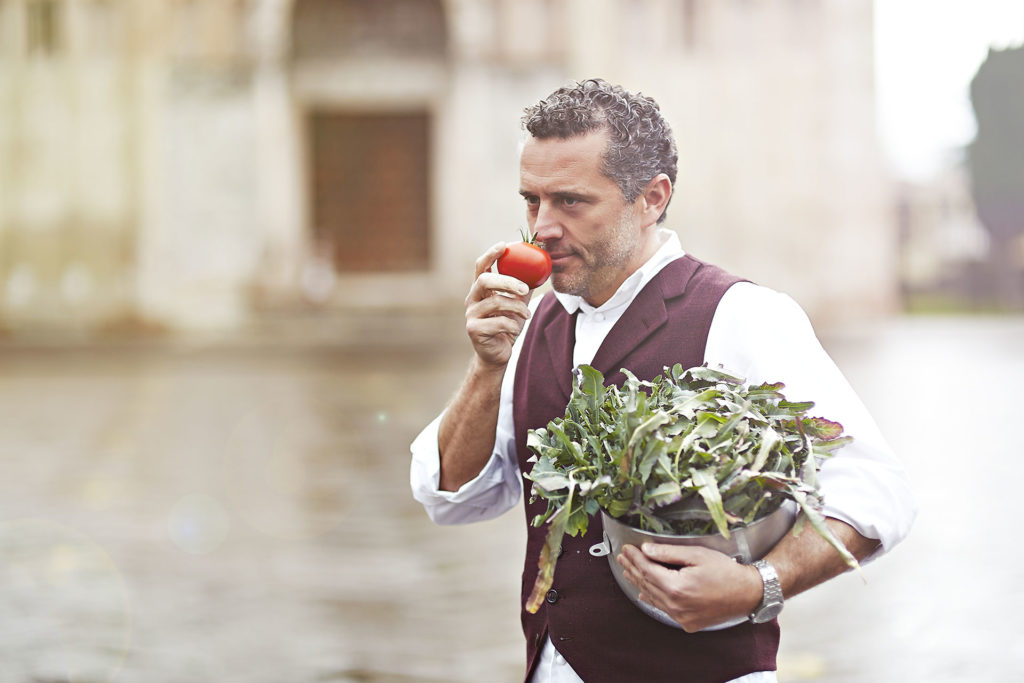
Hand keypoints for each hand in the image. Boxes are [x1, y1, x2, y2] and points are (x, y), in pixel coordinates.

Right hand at [464, 242, 532, 366]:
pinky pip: (498, 322)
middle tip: (525, 288)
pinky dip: (512, 325)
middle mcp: (472, 299)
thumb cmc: (507, 327)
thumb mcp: (517, 305)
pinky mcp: (474, 330)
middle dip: (507, 282)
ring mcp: (471, 315)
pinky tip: (515, 331)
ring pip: (495, 302)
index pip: (481, 267)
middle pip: (485, 280)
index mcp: (480, 290)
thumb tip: (540, 268)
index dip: (490, 254)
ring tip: (526, 315)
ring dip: (517, 308)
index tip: (503, 245)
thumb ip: (524, 288)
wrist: (498, 355)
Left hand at [617, 543, 762, 631]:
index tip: (627, 548)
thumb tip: (645, 550)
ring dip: (640, 583)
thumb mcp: (697, 555)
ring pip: (653, 598)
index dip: (635, 558)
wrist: (748, 593)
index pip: (647, 570)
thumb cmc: (725, 571)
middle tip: (623, 557)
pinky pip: (664, 609)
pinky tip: (644, 593)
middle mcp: (676, 606)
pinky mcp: (687, 623)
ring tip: (629, 570)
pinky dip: (653, 598)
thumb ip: (668, 553)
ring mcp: (681, 617)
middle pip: (647, 584)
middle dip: (633, 568)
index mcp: (676, 588)